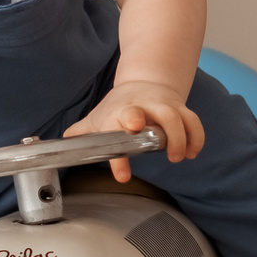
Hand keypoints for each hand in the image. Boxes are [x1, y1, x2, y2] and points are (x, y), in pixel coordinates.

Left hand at [65, 80, 203, 181]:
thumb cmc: (119, 106)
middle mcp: (140, 108)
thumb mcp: (97, 118)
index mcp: (117, 114)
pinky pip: (192, 120)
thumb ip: (81, 133)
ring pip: (174, 116)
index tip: (123, 175)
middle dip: (155, 128)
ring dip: (179, 138)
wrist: (144, 81)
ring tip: (178, 157)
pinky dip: (196, 136)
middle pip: (147, 114)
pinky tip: (193, 152)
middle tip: (161, 149)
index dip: (118, 156)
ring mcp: (161, 106)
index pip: (115, 132)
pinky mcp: (179, 108)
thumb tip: (61, 146)